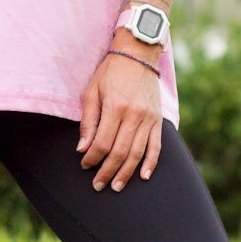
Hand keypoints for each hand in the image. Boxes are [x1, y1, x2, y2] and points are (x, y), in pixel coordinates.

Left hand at [77, 50, 162, 191]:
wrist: (138, 55)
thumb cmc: (110, 73)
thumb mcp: (92, 92)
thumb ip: (88, 122)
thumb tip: (82, 149)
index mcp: (115, 107)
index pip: (102, 142)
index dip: (92, 158)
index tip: (85, 165)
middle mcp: (134, 115)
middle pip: (120, 152)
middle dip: (107, 172)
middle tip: (98, 185)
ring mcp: (148, 118)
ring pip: (137, 153)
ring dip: (126, 173)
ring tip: (116, 186)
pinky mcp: (158, 120)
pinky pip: (156, 146)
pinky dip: (151, 163)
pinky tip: (143, 176)